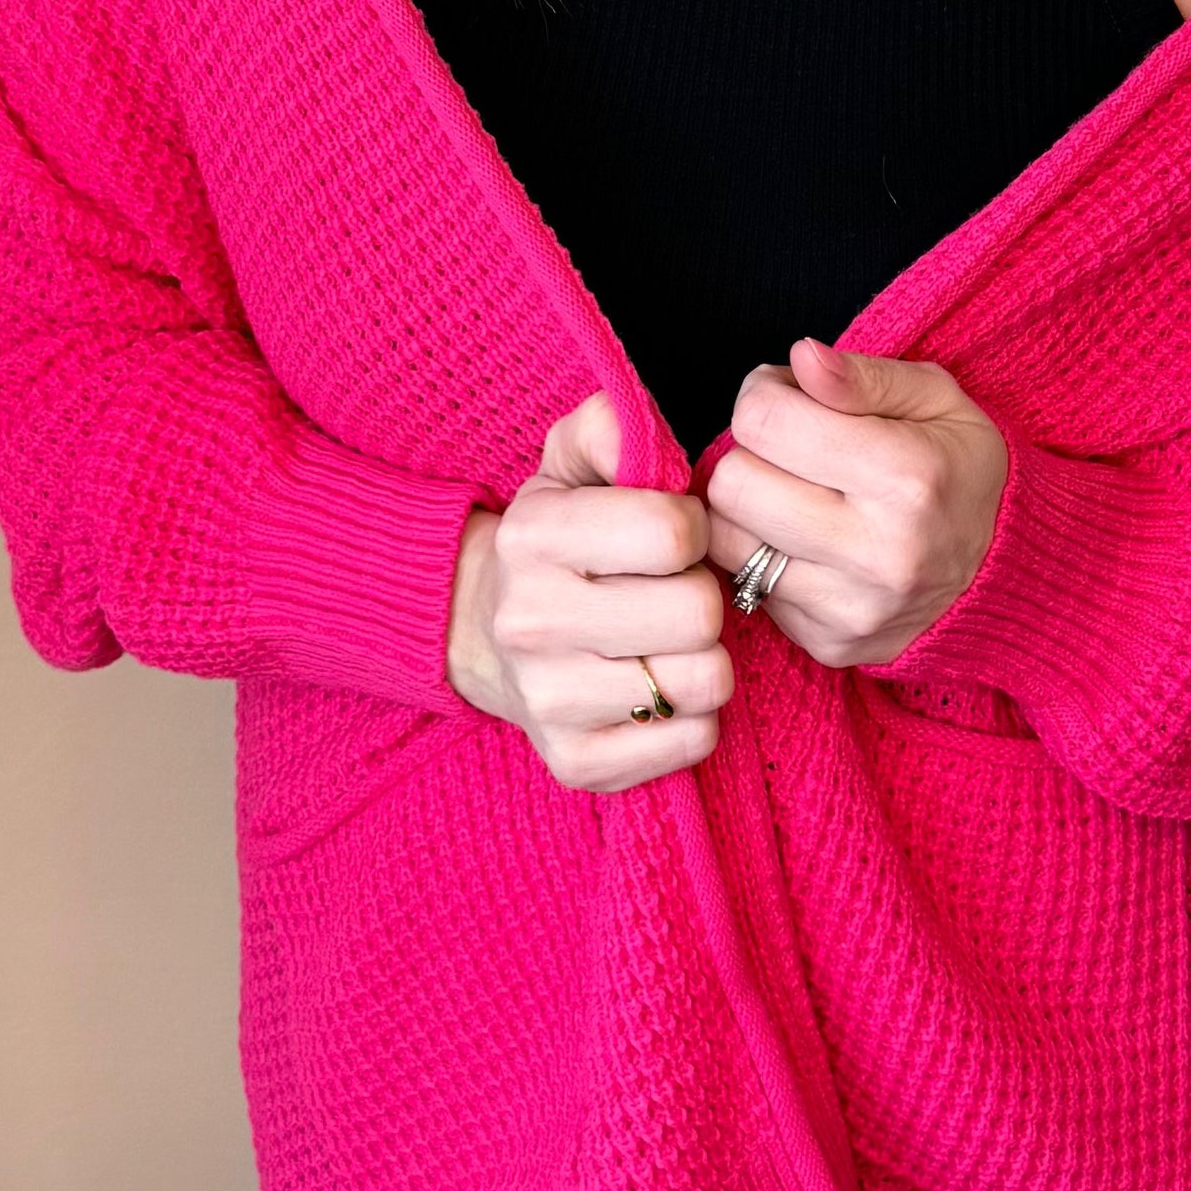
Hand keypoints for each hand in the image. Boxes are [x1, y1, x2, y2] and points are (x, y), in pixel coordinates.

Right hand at [446, 392, 731, 791]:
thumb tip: (648, 438)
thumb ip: (613, 426)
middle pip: (699, 612)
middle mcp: (530, 622)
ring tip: (668, 641)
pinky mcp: (576, 764)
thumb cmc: (558, 540)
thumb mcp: (572, 462)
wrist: (485, 631)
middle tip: (671, 593)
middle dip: (703, 596)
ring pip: (704, 682)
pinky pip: (694, 743)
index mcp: (533, 535)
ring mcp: (550, 702)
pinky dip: (693, 717)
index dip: (693, 528)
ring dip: (705, 658)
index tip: (670, 536)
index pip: (673, 531)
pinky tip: (659, 689)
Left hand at [705, 339, 1009, 669]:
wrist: (1006, 572)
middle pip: (732, 485)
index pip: (764, 422)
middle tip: (787, 450)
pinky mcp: (830, 644)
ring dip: (746, 509)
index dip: (763, 396)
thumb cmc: (960, 470)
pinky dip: (765, 557)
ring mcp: (852, 607)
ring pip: (727, 541)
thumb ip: (863, 375)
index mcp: (906, 476)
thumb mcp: (937, 399)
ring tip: (791, 494)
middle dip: (749, 453)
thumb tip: (802, 358)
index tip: (788, 399)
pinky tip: (807, 542)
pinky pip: (749, 589)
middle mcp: (877, 551)